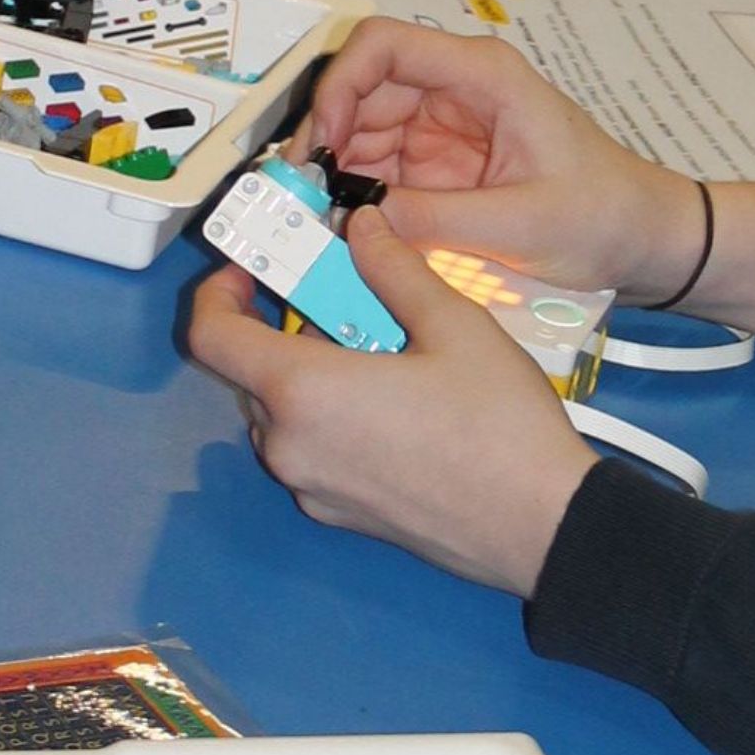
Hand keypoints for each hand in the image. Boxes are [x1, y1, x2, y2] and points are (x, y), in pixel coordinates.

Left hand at [187, 213, 593, 595]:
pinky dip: (332, 419)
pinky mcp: (339, 517)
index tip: (251, 271)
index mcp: (303, 393)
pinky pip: (312, 452)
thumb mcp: (453, 325)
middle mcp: (290, 448)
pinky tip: (398, 408)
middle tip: (349, 302)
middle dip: (287, 330)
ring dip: (313, 376)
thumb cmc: (499, 425)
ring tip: (387, 354)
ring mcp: (312, 489)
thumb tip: (362, 227)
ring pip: (284, 415)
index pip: (212, 337)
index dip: (218, 293)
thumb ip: (392, 269)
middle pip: (252, 374)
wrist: (542, 528)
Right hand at [310, 19, 704, 294]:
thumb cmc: (603, 216)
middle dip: (326, 139)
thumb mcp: (519, 224)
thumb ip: (433, 220)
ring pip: (363, 132)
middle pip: (362, 90)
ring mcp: (446, 128)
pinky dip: (358, 195)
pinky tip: (347, 228)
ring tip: (318, 221)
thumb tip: (352, 219)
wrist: (646, 240)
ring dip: (338, 172)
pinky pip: (381, 168)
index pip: (385, 45)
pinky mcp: (441, 167)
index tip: (323, 143)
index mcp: (483, 75)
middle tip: (301, 198)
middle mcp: (457, 90)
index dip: (340, 84)